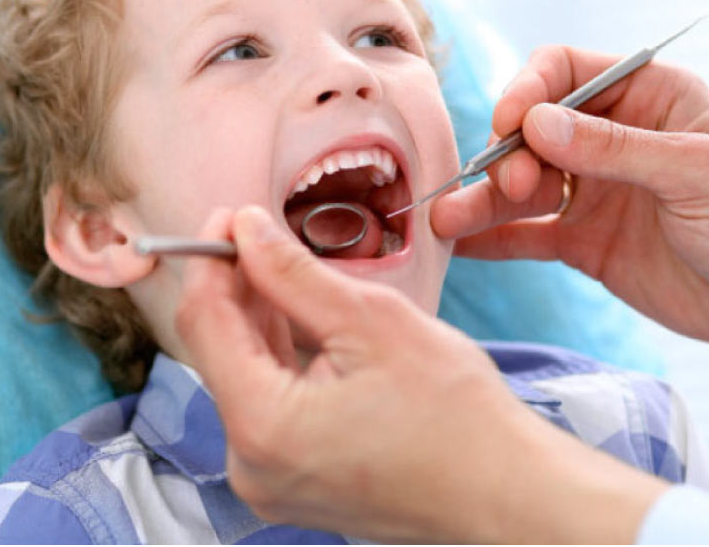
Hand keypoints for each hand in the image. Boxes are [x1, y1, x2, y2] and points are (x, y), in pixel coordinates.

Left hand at [175, 206, 663, 542]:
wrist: (505, 491)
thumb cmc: (457, 416)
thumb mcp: (372, 321)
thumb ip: (294, 273)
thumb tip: (245, 229)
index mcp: (262, 426)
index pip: (203, 323)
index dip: (211, 260)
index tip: (231, 217)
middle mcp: (249, 465)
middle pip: (219, 351)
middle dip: (238, 288)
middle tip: (261, 234)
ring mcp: (270, 481)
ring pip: (244, 377)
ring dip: (260, 321)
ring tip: (288, 272)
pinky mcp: (294, 483)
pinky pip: (269, 408)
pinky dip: (282, 361)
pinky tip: (304, 322)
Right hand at [431, 45, 708, 356]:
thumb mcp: (698, 172)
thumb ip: (616, 148)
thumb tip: (536, 123)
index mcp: (646, 97)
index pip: (565, 72)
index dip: (528, 90)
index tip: (509, 124)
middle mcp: (611, 139)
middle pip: (532, 131)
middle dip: (507, 155)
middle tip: (508, 188)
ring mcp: (594, 191)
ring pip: (522, 185)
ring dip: (483, 200)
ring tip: (446, 220)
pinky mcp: (584, 242)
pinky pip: (528, 234)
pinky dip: (493, 239)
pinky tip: (459, 245)